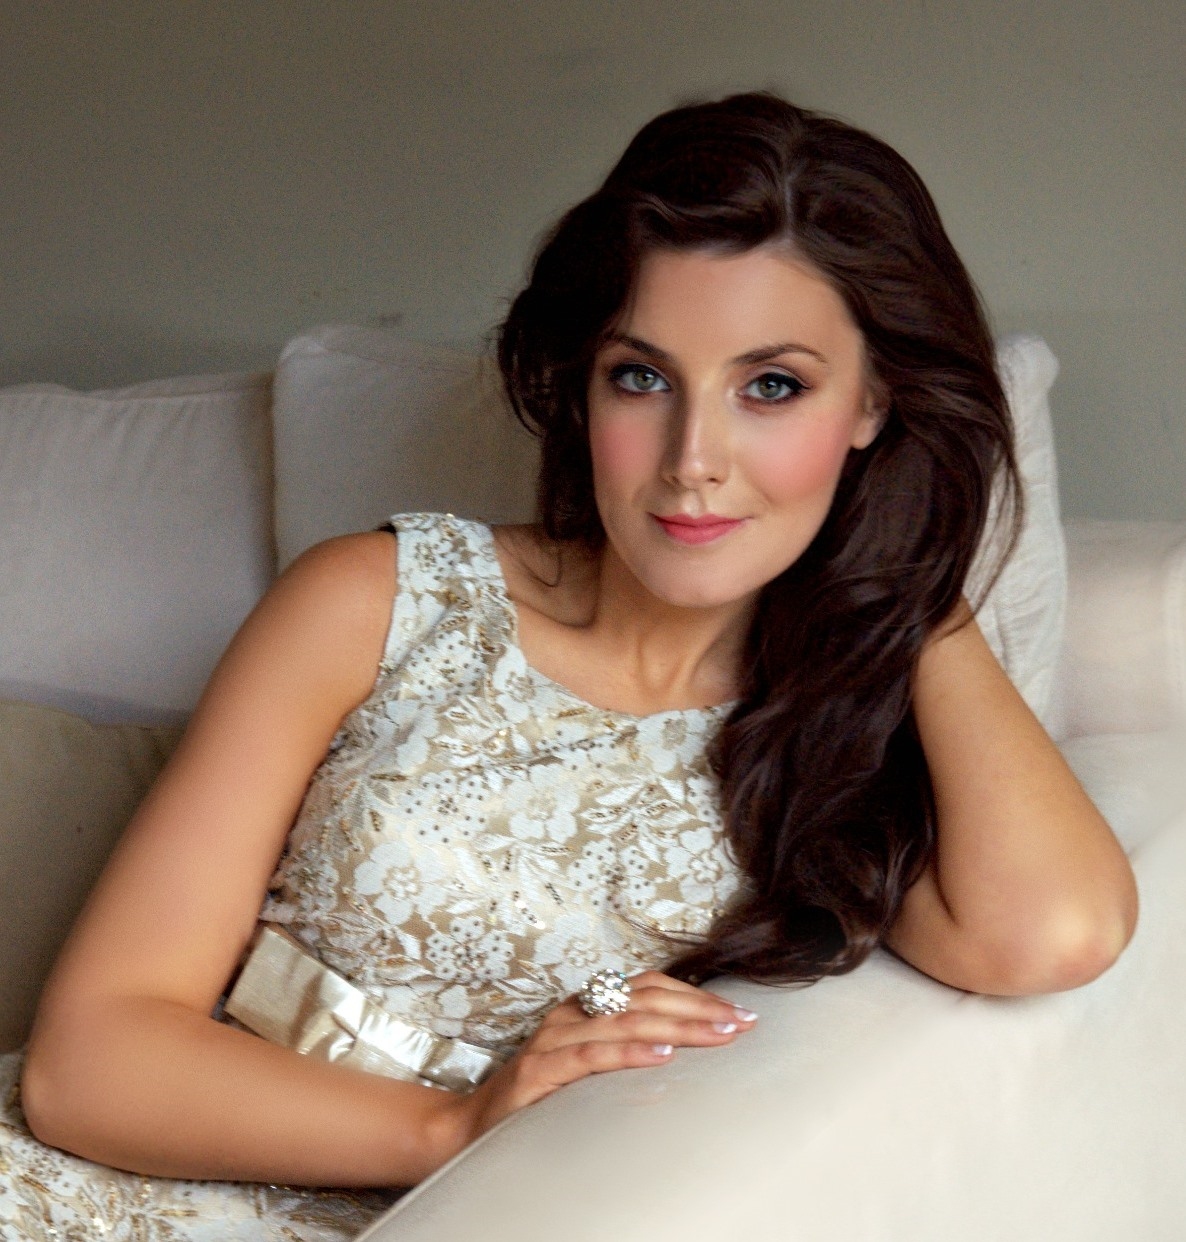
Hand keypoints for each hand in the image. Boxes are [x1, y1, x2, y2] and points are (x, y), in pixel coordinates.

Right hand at [446, 971, 757, 1147]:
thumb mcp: (587, 1067)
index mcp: (584, 1007)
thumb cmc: (537, 1100)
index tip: (737, 1012)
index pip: (648, 986)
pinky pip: (592, 1054)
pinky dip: (630, 1051)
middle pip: (644, 998)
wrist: (470, 1130)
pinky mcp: (538, 1071)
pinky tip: (663, 1054)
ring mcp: (552, 1040)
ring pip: (625, 1020)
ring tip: (718, 1035)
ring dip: (678, 1025)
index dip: (694, 995)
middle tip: (742, 1023)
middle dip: (699, 1009)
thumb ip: (625, 1048)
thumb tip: (690, 1048)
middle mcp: (570, 1014)